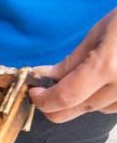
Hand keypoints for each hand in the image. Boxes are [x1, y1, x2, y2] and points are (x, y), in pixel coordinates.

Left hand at [30, 7, 116, 122]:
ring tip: (76, 80)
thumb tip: (46, 77)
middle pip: (77, 109)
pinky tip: (100, 83)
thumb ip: (72, 61)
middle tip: (44, 92)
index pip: (64, 98)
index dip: (43, 100)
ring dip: (79, 100)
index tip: (34, 93)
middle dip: (55, 104)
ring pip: (95, 109)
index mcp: (106, 66)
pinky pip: (114, 106)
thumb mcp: (99, 33)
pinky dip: (101, 99)